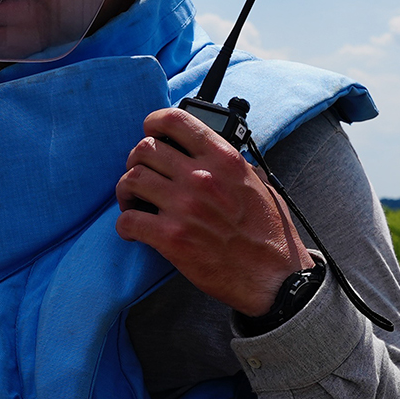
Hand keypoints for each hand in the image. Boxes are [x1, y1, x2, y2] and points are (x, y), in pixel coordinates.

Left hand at [115, 108, 313, 315]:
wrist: (274, 278)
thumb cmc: (270, 235)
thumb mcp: (260, 185)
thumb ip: (234, 166)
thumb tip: (213, 156)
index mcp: (224, 159)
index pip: (175, 120)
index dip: (154, 122)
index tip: (150, 131)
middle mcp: (201, 176)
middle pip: (144, 149)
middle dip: (136, 161)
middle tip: (142, 176)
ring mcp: (184, 206)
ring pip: (131, 180)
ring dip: (127, 191)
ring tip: (134, 203)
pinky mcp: (172, 238)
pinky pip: (128, 220)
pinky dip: (125, 225)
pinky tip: (134, 230)